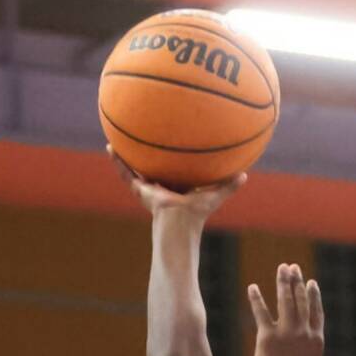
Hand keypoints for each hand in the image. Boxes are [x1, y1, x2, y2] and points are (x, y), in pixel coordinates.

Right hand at [107, 144, 244, 220]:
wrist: (179, 223)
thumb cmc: (197, 214)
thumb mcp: (214, 195)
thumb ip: (228, 185)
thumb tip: (245, 174)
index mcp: (179, 186)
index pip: (175, 169)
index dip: (173, 158)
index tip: (171, 142)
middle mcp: (162, 185)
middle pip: (154, 165)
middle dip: (149, 153)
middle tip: (145, 132)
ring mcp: (149, 187)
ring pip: (136, 168)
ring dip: (127, 154)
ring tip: (117, 136)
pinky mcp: (140, 190)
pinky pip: (126, 174)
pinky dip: (118, 162)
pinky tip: (110, 148)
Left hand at [249, 264, 324, 355]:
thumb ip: (307, 350)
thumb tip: (303, 344)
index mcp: (317, 341)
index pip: (317, 312)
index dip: (314, 295)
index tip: (311, 283)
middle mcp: (304, 333)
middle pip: (302, 301)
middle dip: (298, 282)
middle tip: (293, 268)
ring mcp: (287, 334)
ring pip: (286, 301)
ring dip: (283, 282)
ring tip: (282, 268)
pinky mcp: (268, 337)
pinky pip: (261, 312)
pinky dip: (256, 298)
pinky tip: (252, 287)